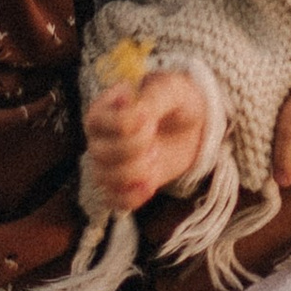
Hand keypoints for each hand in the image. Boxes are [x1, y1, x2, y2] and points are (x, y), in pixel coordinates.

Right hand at [84, 66, 209, 212]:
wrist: (194, 125)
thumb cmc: (178, 100)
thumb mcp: (171, 90)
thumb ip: (153, 98)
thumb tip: (137, 114)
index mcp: (103, 108)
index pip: (96, 121)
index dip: (125, 123)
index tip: (149, 117)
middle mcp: (99, 137)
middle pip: (100, 153)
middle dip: (134, 149)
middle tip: (155, 140)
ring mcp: (109, 163)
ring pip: (105, 178)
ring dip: (136, 172)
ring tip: (156, 157)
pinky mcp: (124, 184)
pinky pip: (115, 201)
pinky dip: (133, 197)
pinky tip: (151, 185)